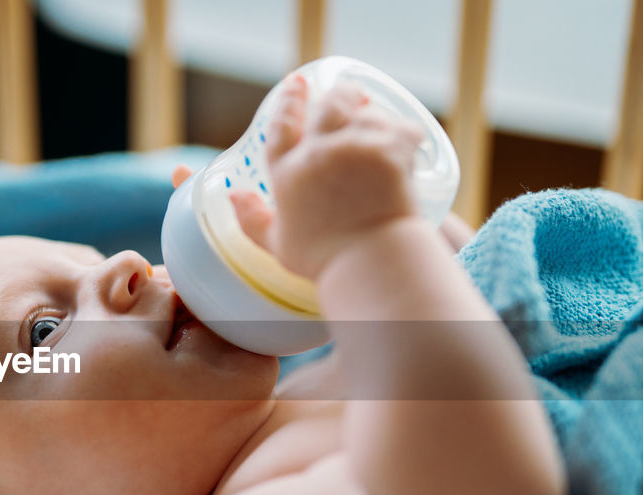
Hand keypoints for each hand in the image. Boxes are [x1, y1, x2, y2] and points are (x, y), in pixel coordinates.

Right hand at [228, 74, 424, 279]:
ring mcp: (354, 147)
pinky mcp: (389, 150)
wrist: (371, 264)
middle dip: (342, 94)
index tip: (297, 82)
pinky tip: (409, 143)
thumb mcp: (277, 246)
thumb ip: (252, 220)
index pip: (282, 124)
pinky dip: (406, 134)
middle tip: (354, 97)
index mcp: (287, 172)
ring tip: (382, 128)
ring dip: (375, 117)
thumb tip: (234, 195)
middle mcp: (317, 152)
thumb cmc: (324, 261)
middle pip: (330, 104)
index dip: (289, 99)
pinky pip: (403, 128)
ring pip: (368, 113)